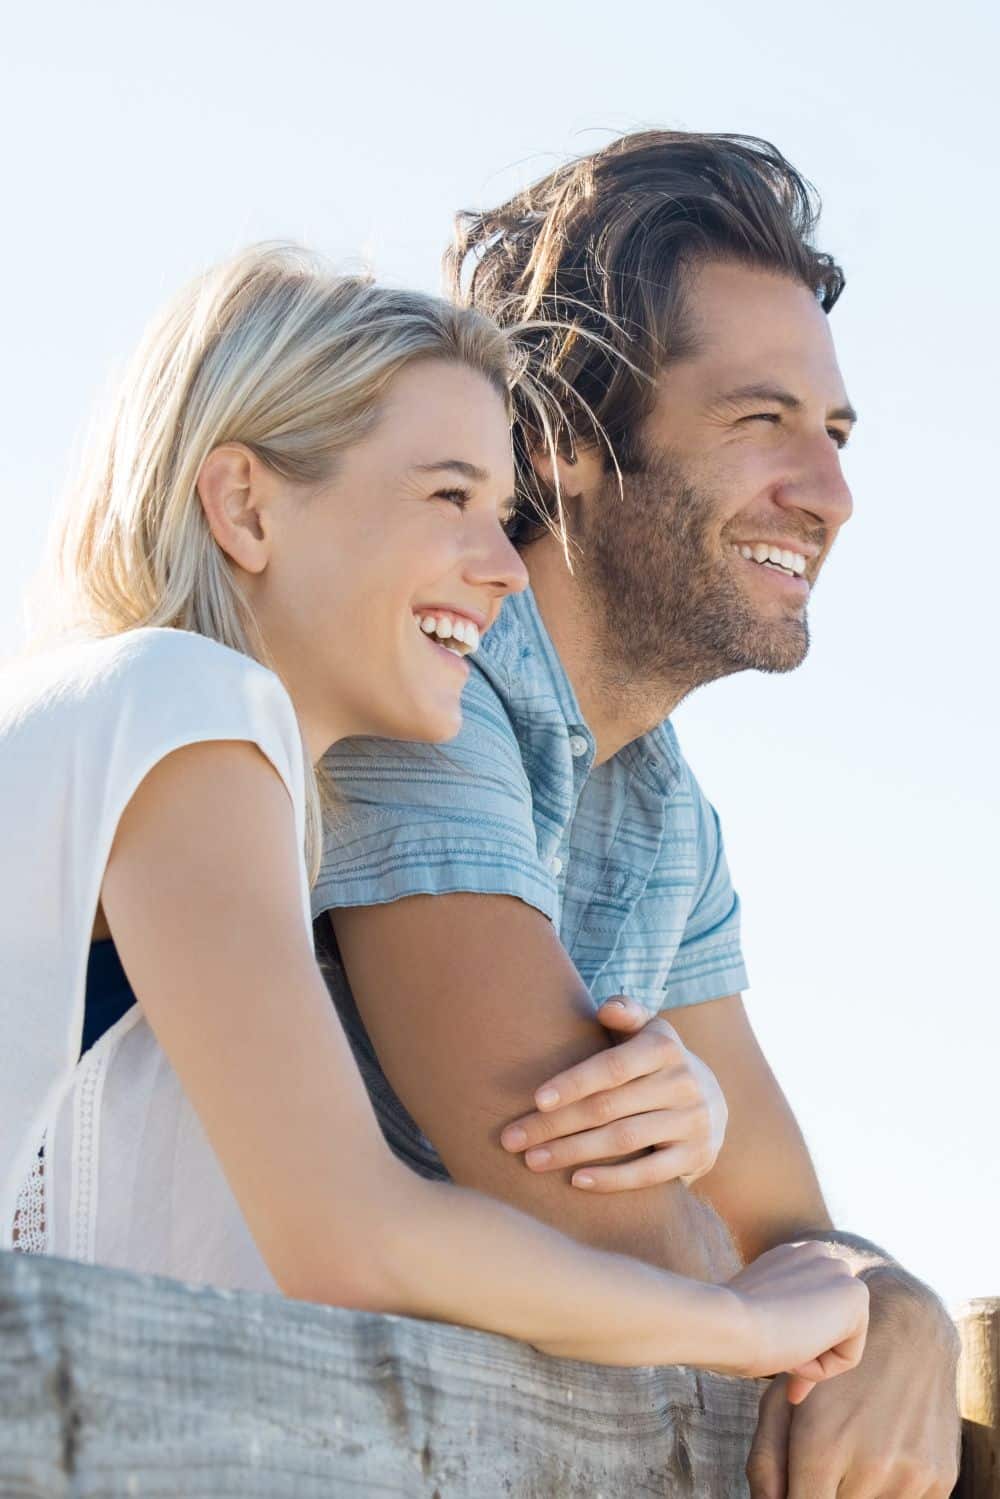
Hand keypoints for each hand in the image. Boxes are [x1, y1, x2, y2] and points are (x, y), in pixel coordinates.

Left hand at [500, 997, 726, 1190]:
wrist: (712, 1099)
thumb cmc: (653, 1061)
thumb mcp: (646, 1030)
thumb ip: (627, 1012)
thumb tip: (606, 1009)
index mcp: (664, 1047)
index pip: (613, 1067)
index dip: (574, 1082)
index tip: (535, 1099)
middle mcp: (684, 1083)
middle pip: (608, 1107)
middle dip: (554, 1124)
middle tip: (512, 1138)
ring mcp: (693, 1122)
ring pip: (624, 1140)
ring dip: (572, 1152)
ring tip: (532, 1161)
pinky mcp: (697, 1156)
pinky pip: (649, 1174)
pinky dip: (611, 1179)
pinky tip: (575, 1181)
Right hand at [726, 1242, 868, 1399]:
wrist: (728, 1325)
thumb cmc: (728, 1327)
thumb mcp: (752, 1313)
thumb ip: (777, 1313)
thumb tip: (793, 1340)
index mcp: (787, 1255)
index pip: (805, 1309)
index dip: (793, 1345)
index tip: (776, 1367)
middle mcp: (815, 1253)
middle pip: (826, 1325)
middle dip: (809, 1358)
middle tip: (789, 1392)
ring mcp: (837, 1269)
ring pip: (837, 1340)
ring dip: (810, 1360)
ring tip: (781, 1358)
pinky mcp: (855, 1294)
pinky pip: (847, 1355)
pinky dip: (823, 1369)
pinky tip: (794, 1356)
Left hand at [746, 1271, 959, 1496]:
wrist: (909, 1331)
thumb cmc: (832, 1367)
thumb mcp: (784, 1397)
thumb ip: (766, 1460)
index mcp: (823, 1446)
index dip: (797, 1497)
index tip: (800, 1482)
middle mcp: (870, 1465)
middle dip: (826, 1491)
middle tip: (826, 1464)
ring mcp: (910, 1475)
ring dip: (858, 1493)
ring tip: (854, 1454)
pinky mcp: (940, 1479)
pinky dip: (889, 1492)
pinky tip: (883, 1455)